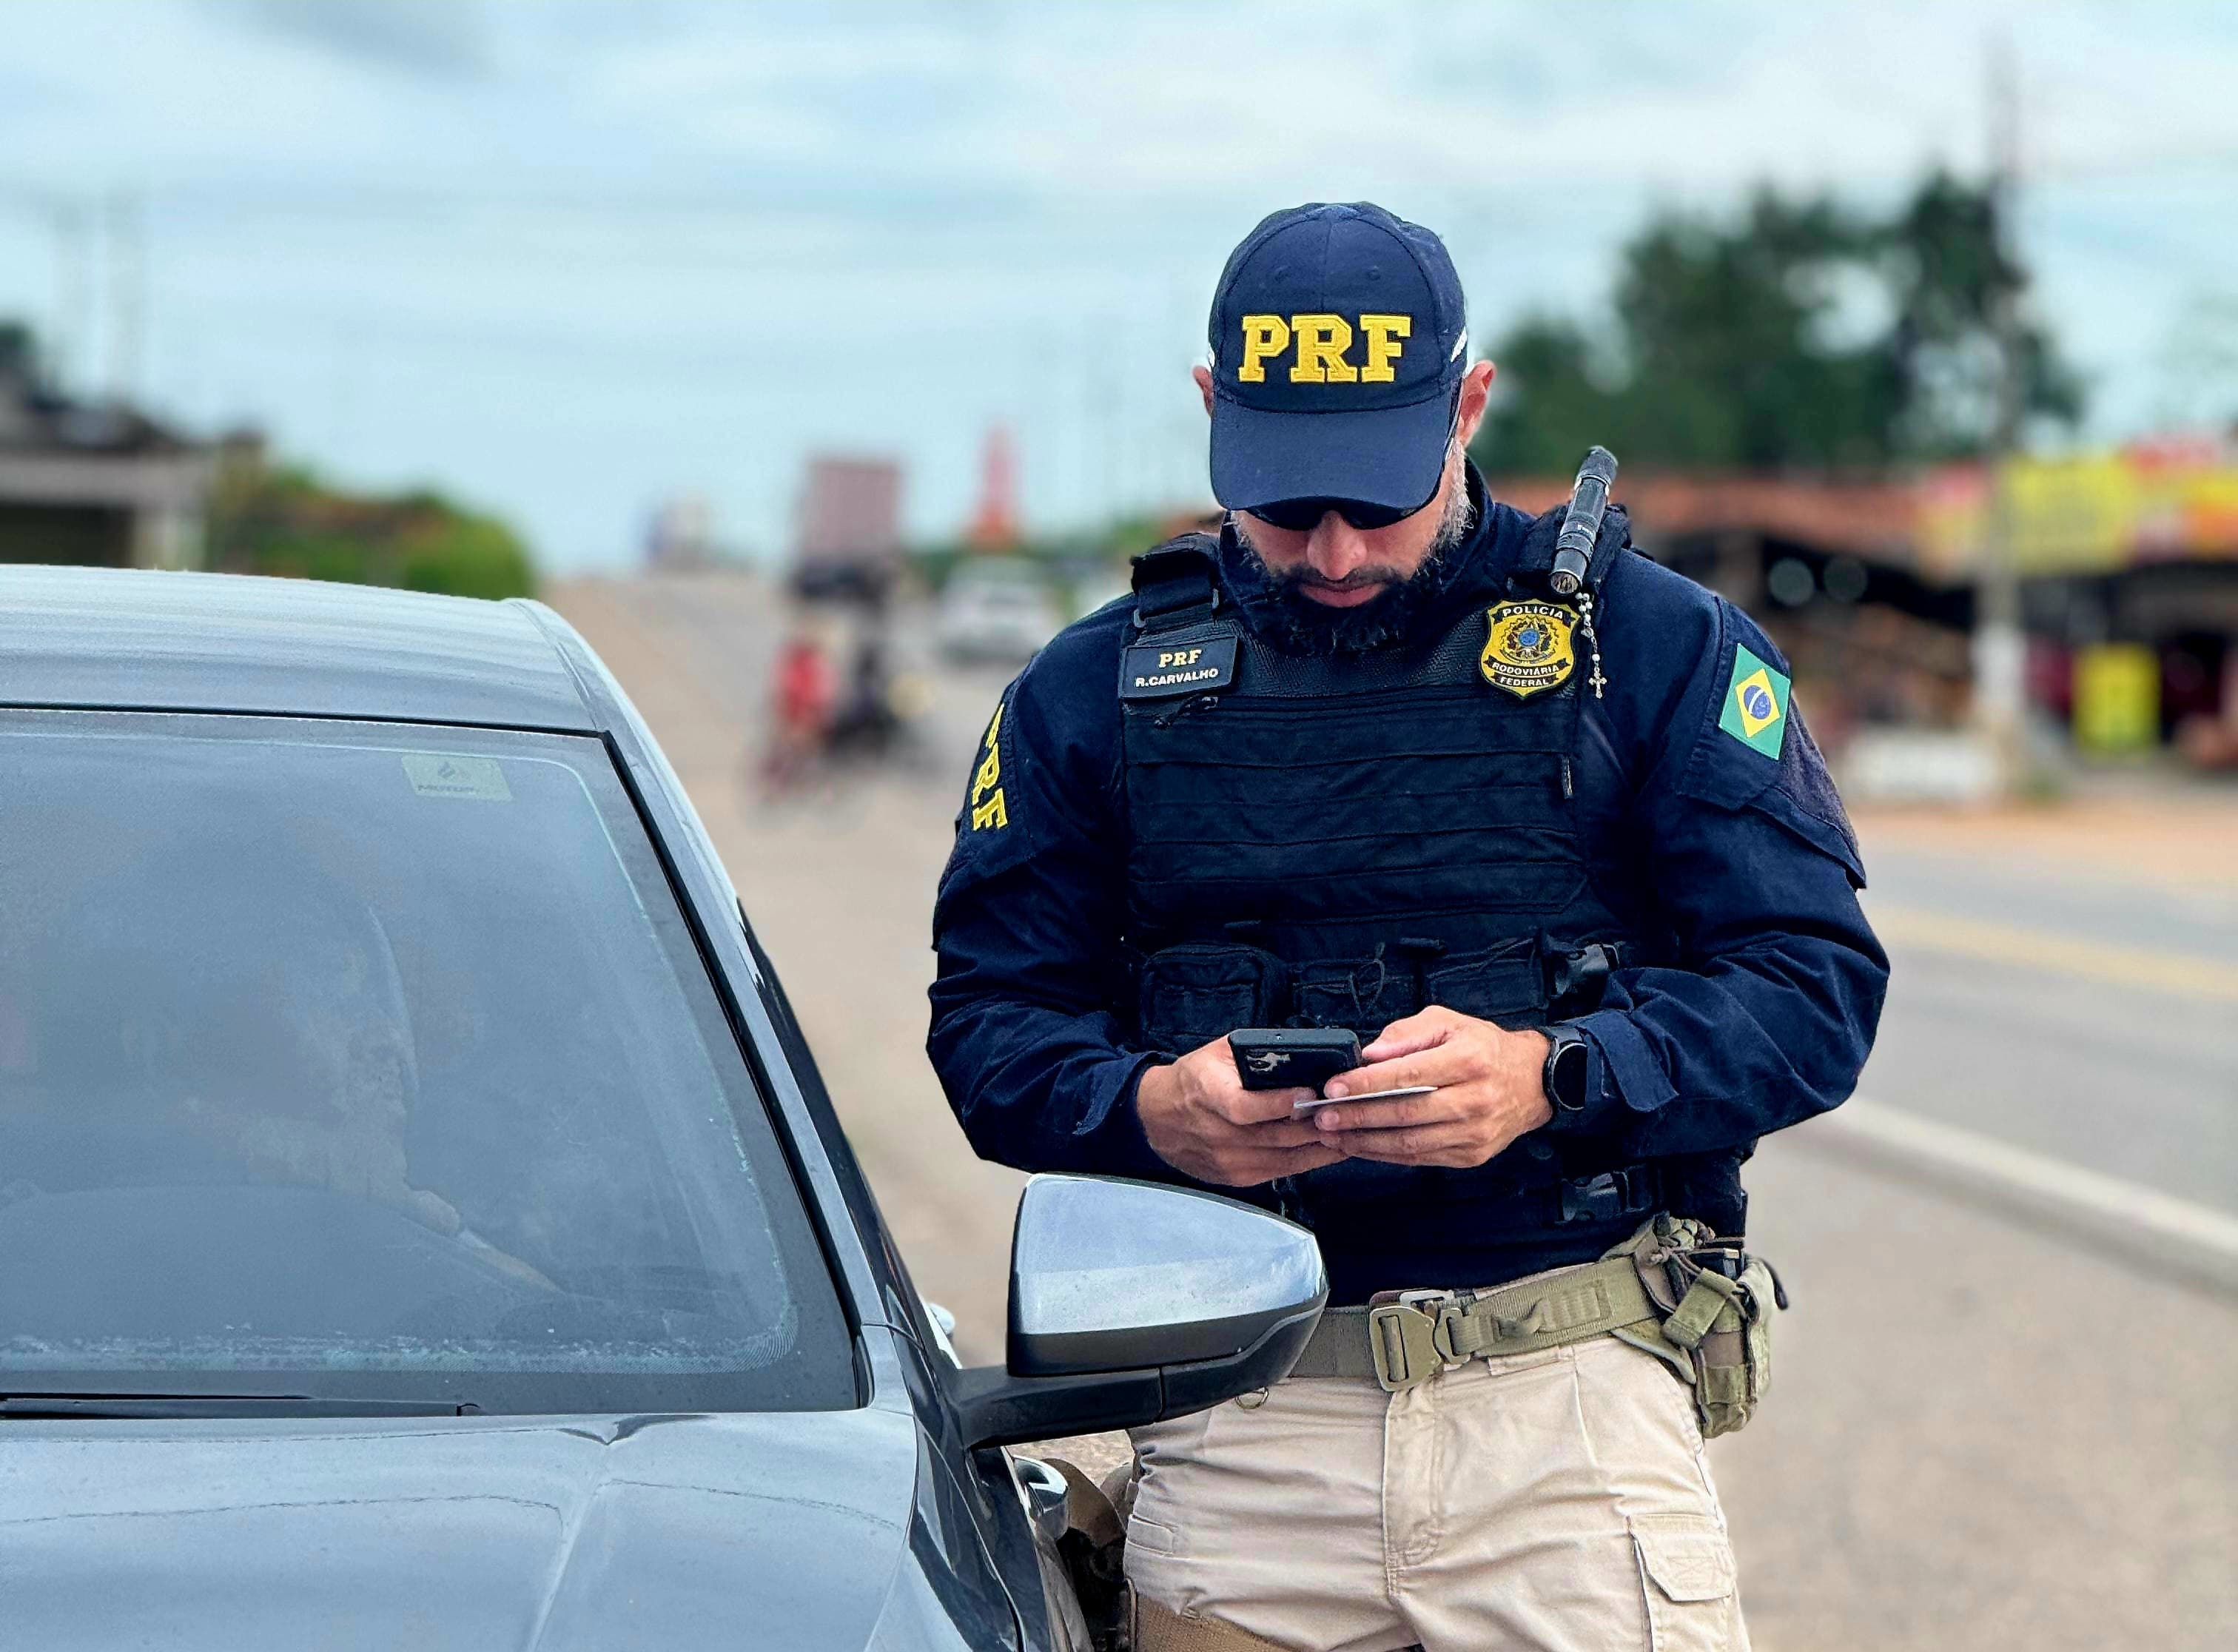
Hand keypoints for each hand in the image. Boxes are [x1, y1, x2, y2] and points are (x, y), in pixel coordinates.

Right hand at [1135, 1035, 1347, 1187]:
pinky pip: (1281, 1171)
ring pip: (1284, 1158)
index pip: (1244, 1107)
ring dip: (1320, 1146)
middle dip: (1316, 1126)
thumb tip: (1304, 1052)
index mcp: (1207, 1093)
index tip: (1309, 1092)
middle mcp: (1215, 1132)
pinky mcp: (1236, 1177)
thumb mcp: (1217, 1052)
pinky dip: (1309, 1161)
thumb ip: (1255, 1053)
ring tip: (1350, 1130)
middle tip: (1348, 1112)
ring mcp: (1226, 1160)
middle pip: (1274, 1136)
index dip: (1279, 1104)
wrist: (1158, 1117)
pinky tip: (1331, 1149)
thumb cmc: (1195, 1078)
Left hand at [1309, 1007, 1552, 1168]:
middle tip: (1323, 1117)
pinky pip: (1421, 1158)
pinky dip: (1387, 1154)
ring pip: (1410, 1142)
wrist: (1533, 1082)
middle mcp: (1474, 1099)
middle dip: (1357, 1117)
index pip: (1407, 1075)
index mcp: (1468, 1060)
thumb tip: (1370, 1055)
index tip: (1334, 1087)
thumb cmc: (1485, 1048)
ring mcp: (1474, 1133)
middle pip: (1405, 1113)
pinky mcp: (1471, 1155)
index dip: (1366, 1084)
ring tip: (1334, 1135)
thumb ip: (1406, 1033)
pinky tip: (1362, 1146)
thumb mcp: (1449, 1021)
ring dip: (1365, 1142)